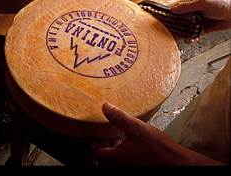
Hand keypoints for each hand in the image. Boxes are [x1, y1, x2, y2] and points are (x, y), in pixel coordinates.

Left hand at [90, 102, 223, 165]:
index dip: (94, 143)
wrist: (178, 163)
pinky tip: (132, 141)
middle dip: (105, 144)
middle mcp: (123, 164)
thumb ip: (119, 117)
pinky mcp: (141, 165)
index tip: (94, 136)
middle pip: (106, 156)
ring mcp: (132, 165)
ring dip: (115, 147)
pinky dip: (125, 150)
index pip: (98, 153)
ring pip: (117, 158)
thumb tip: (105, 107)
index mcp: (118, 157)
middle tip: (105, 133)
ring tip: (118, 135)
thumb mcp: (136, 127)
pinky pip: (127, 158)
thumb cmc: (158, 148)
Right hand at [171, 0, 230, 43]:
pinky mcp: (203, 31)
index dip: (170, 16)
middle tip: (167, 32)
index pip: (178, 12)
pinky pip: (195, 36)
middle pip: (180, 22)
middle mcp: (193, 15)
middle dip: (174, 27)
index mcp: (192, 7)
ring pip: (186, 30)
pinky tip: (188, 40)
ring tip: (176, 38)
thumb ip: (188, 6)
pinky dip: (191, 39)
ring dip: (182, 34)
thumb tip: (173, 9)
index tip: (162, 21)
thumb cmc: (221, 5)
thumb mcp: (203, 3)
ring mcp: (198, 24)